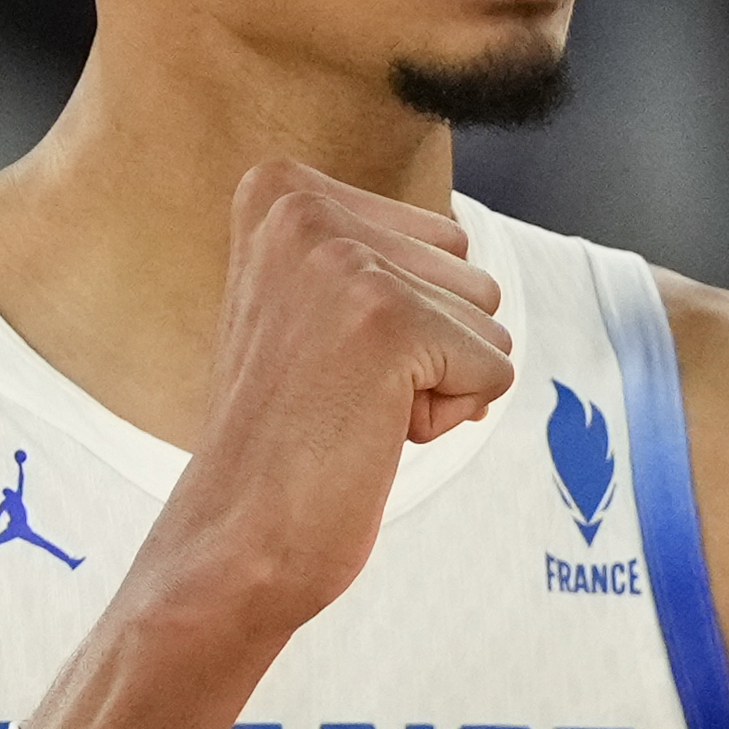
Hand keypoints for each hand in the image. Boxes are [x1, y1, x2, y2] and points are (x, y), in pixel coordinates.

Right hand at [162, 162, 513, 637]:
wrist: (234, 539)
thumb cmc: (284, 436)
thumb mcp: (311, 304)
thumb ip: (377, 253)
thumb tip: (468, 248)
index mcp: (279, 190)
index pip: (438, 236)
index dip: (404, 316)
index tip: (324, 360)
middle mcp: (302, 208)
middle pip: (469, 269)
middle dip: (428, 345)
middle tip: (337, 393)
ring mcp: (343, 262)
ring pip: (487, 316)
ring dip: (438, 381)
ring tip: (350, 411)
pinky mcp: (387, 322)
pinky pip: (494, 368)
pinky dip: (449, 418)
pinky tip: (369, 434)